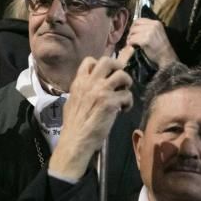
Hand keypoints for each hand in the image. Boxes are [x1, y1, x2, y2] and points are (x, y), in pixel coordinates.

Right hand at [48, 47, 134, 180]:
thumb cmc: (73, 125)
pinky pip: (127, 95)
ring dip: (127, 83)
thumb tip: (89, 89)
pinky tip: (123, 110)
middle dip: (118, 67)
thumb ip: (81, 91)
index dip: (100, 65)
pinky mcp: (112, 103)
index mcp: (79, 82)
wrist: (76, 140)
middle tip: (121, 78)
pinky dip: (128, 102)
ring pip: (122, 75)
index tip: (105, 74)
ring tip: (124, 93)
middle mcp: (91, 83)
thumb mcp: (72, 101)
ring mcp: (102, 91)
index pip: (90, 61)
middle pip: (108, 61)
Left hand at [126, 19, 177, 68]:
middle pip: (135, 25)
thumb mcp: (157, 33)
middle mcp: (153, 25)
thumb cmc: (161, 47)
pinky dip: (130, 43)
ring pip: (133, 32)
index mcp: (156, 23)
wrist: (166, 57)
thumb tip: (135, 27)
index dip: (134, 26)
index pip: (139, 20)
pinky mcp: (145, 40)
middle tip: (130, 38)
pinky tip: (132, 46)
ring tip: (131, 43)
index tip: (132, 32)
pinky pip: (133, 39)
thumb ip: (148, 28)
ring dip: (130, 38)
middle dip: (131, 32)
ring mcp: (149, 32)